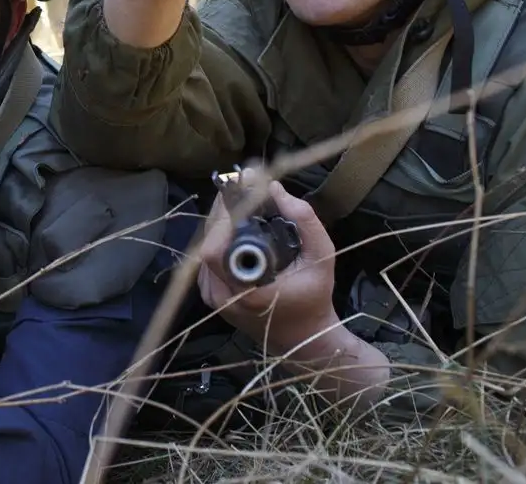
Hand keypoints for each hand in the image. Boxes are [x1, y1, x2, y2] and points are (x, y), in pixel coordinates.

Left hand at [196, 173, 339, 351]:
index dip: (222, 216)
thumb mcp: (321, 258)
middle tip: (237, 186)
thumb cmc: (314, 298)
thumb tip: (276, 189)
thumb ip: (305, 222)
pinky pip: (206, 260)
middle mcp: (220, 297)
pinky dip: (218, 238)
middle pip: (206, 244)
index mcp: (244, 292)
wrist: (304, 339)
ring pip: (203, 250)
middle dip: (221, 211)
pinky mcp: (210, 296)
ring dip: (218, 223)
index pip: (215, 249)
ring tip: (237, 201)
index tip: (238, 188)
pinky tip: (233, 223)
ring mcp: (212, 298)